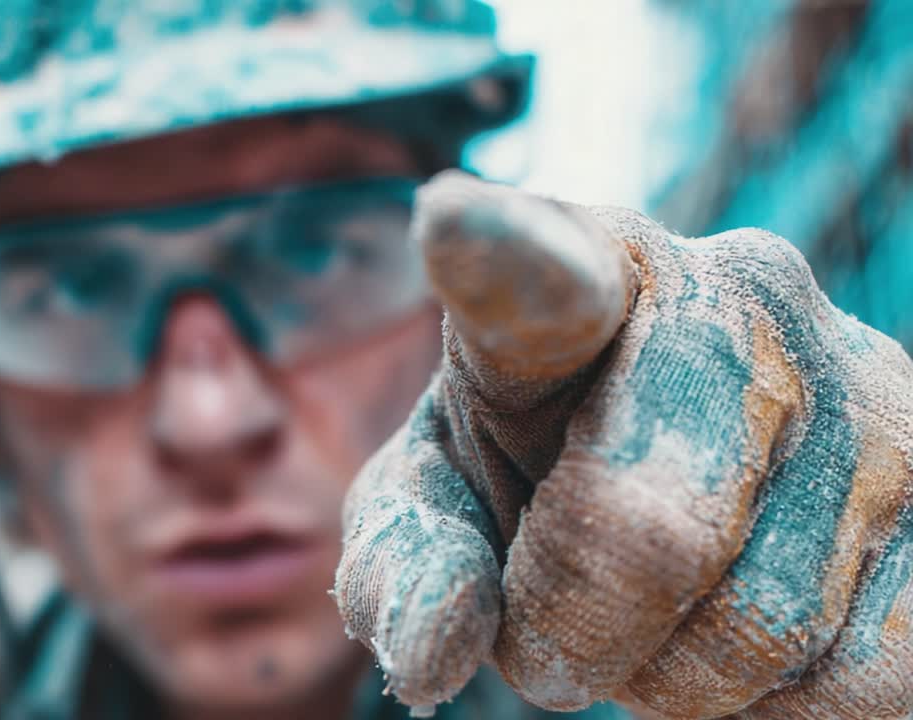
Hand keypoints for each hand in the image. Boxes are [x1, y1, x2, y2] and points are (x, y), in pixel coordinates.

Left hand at [333, 171, 912, 718]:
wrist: (688, 471)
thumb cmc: (535, 468)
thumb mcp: (442, 495)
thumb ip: (408, 561)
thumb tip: (430, 653)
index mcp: (585, 274)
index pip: (542, 273)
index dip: (498, 255)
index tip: (448, 220)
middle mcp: (742, 298)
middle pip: (643, 528)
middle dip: (572, 624)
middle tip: (548, 625)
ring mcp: (872, 389)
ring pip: (754, 628)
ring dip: (666, 674)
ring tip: (654, 604)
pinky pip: (858, 679)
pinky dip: (769, 705)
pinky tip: (742, 626)